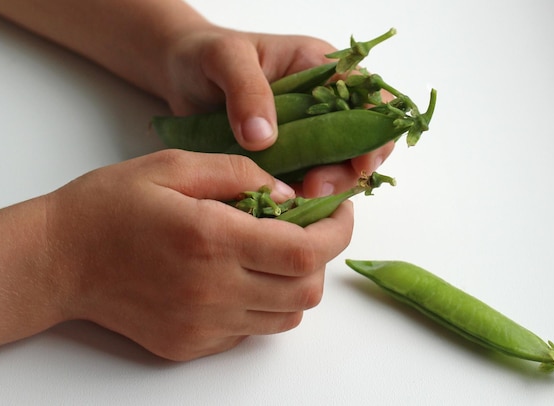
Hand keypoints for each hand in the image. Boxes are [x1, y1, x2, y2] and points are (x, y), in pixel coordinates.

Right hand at [45, 150, 353, 360]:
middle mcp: (214, 290)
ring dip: (294, 283)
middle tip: (305, 229)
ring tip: (271, 252)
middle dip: (320, 257)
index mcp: (212, 239)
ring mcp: (204, 325)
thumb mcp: (174, 166)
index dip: (338, 230)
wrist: (59, 260)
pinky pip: (252, 331)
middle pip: (307, 289)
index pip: (306, 251)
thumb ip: (239, 175)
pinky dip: (262, 304)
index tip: (339, 211)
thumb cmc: (112, 205)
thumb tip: (289, 197)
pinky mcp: (192, 344)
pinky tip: (238, 276)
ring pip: (286, 316)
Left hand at [162, 24, 393, 196]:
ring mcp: (305, 136)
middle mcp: (322, 105)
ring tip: (296, 198)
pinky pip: (305, 182)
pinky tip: (283, 205)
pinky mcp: (286, 160)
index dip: (374, 131)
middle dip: (349, 169)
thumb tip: (263, 138)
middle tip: (315, 187)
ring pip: (337, 168)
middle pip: (360, 142)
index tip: (359, 162)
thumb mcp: (224, 58)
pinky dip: (300, 197)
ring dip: (326, 188)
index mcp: (321, 70)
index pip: (369, 99)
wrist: (179, 76)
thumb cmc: (205, 54)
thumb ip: (247, 90)